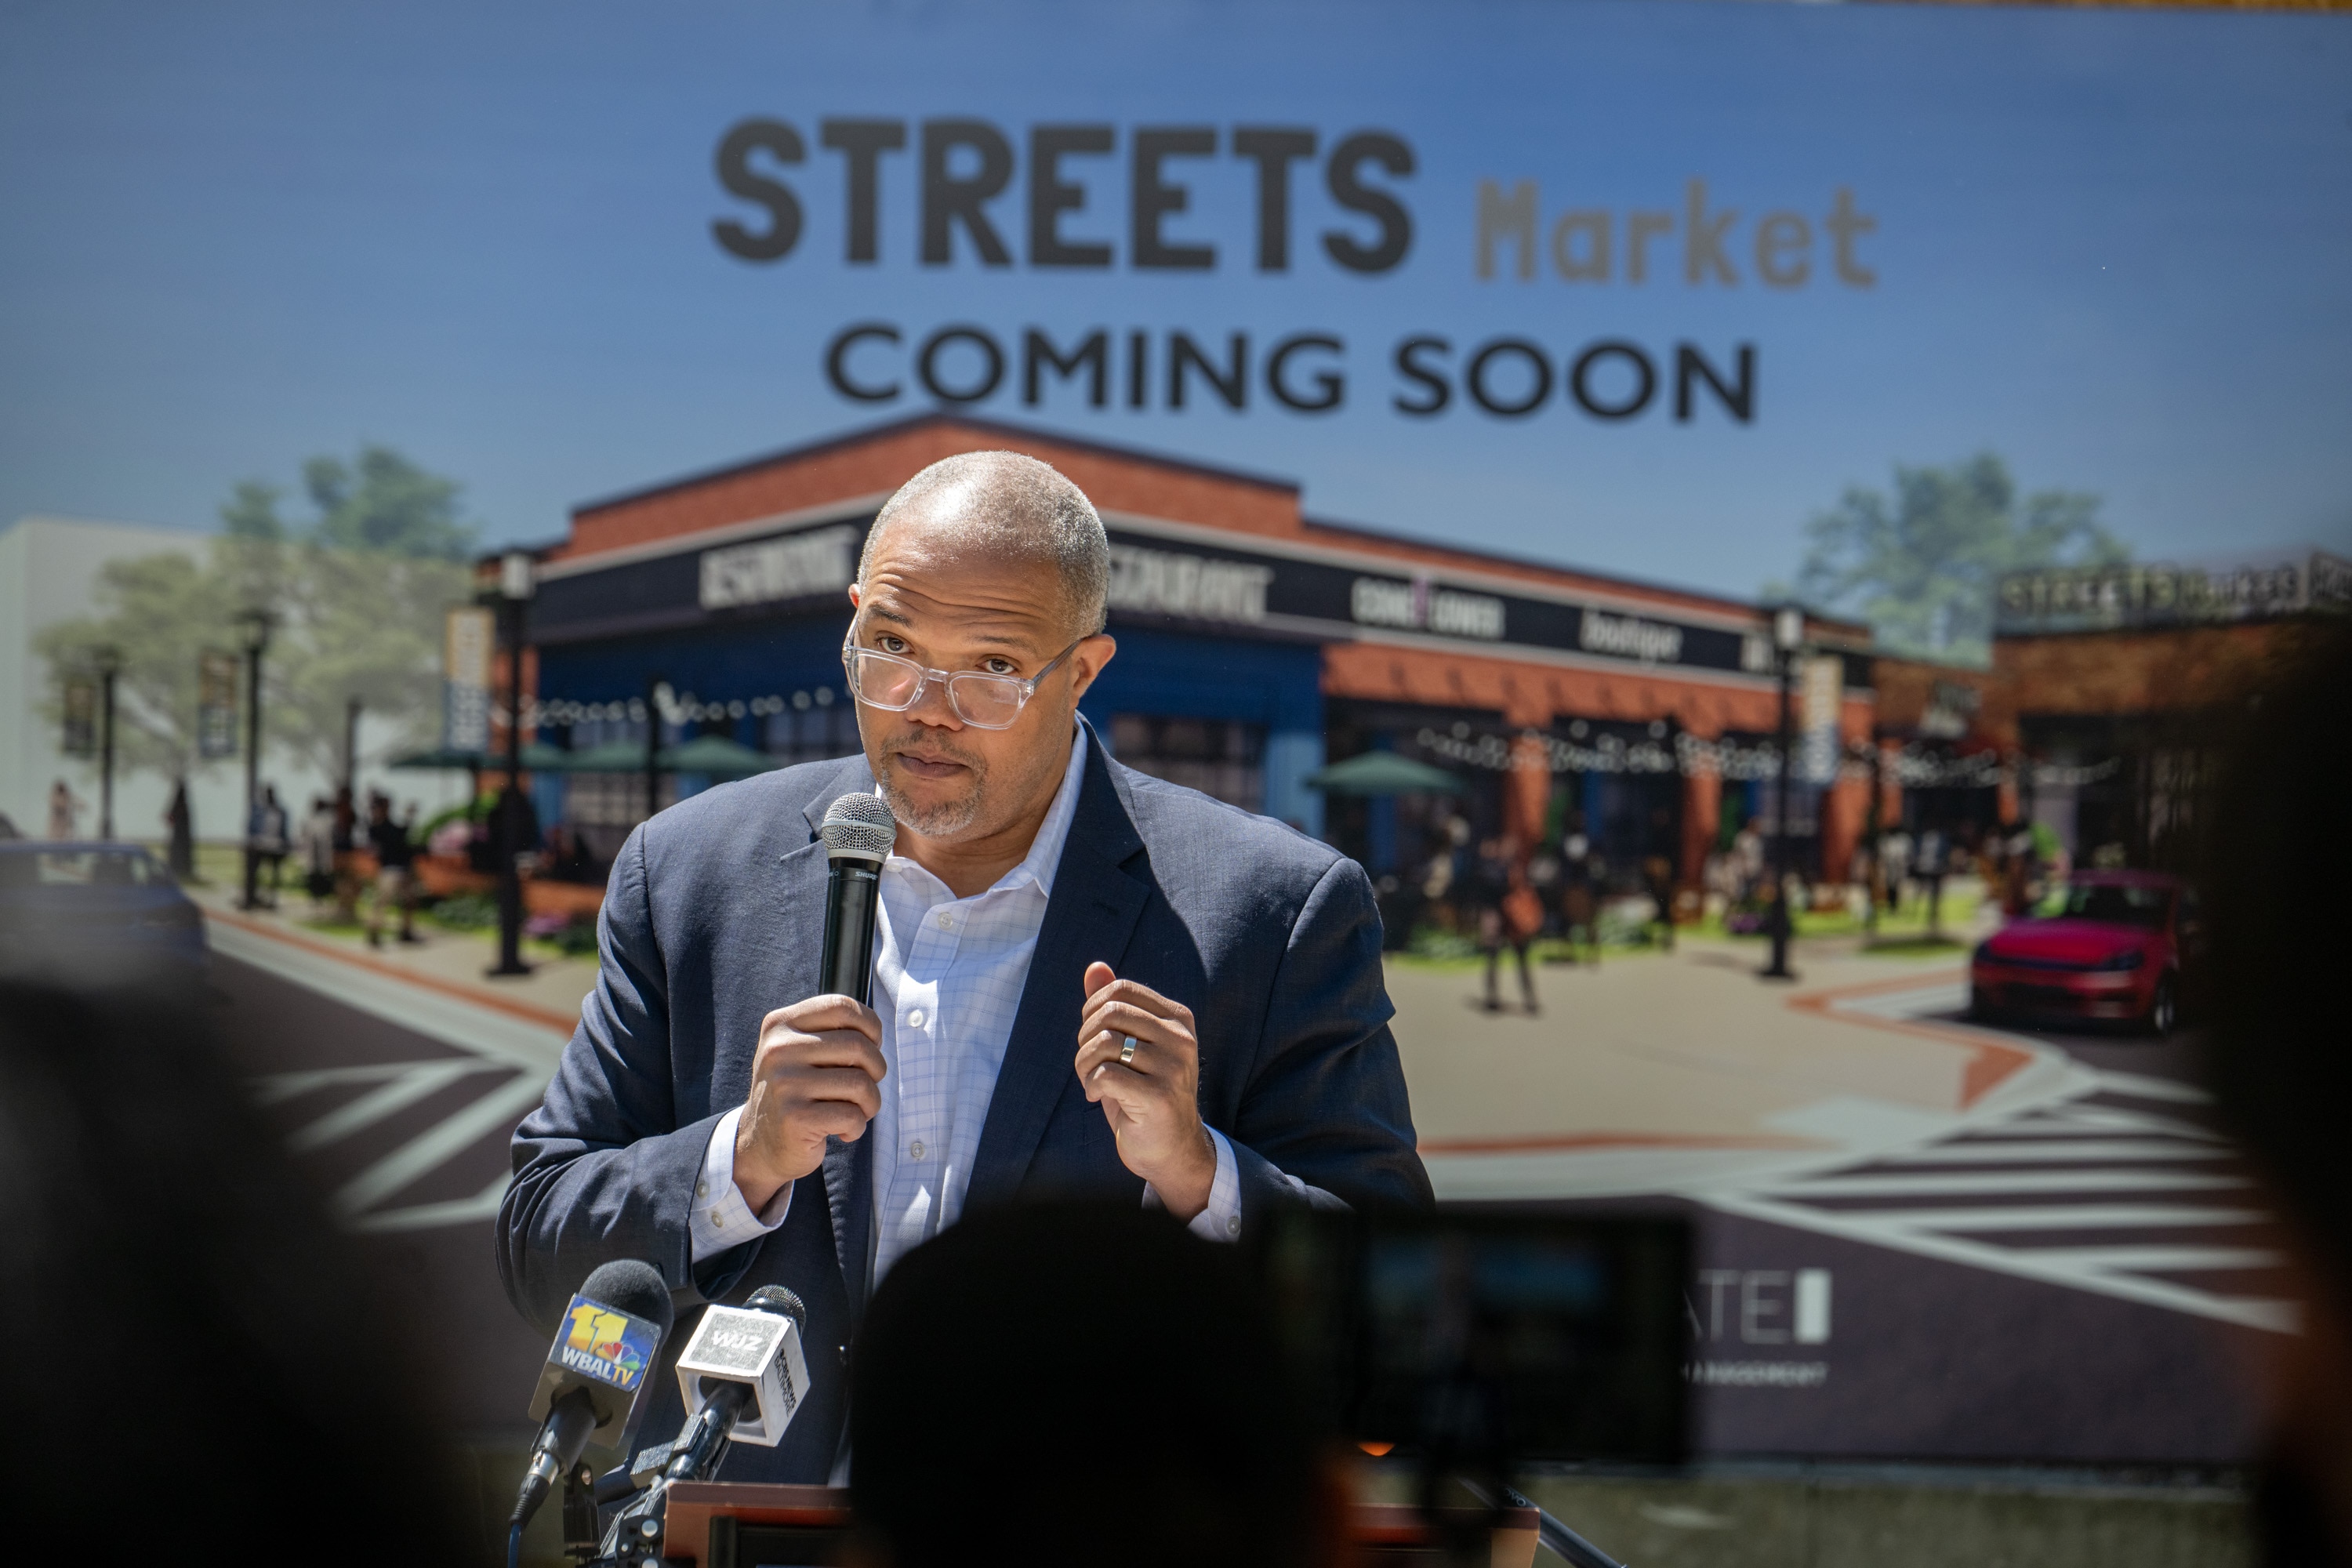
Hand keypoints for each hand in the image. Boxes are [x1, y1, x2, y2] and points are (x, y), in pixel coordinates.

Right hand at [733, 994, 885, 1212]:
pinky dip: (857, 1127)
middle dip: (876, 1070)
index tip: (871, 1046)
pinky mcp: (794, 1118)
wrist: (761, 1144)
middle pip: (859, 1046)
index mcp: (780, 1024)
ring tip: (854, 1112)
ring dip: (870, 1104)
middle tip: (865, 1088)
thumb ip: (832, 1033)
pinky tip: (841, 1131)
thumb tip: (875, 1034)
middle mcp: (777, 1050)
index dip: (870, 1026)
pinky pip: (852, 1116)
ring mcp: (784, 1084)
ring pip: (861, 1084)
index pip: (841, 1007)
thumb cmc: (796, 1092)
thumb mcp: (801, 1051)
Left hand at [1075, 961, 1215, 1220]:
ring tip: (1091, 1079)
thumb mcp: (1131, 1045)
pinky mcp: (1159, 1097)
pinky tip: (1096, 1095)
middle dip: (1085, 1037)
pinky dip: (1090, 1084)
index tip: (1092, 1036)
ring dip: (1083, 1064)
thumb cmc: (1143, 1092)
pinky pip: (1105, 1073)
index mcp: (1178, 1018)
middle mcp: (1181, 1038)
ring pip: (1104, 1042)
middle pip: (1109, 1013)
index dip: (1092, 1009)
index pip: (1121, 990)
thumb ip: (1115, 1005)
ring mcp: (1174, 1068)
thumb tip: (1094, 967)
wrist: (1170, 1148)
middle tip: (1088, 1062)